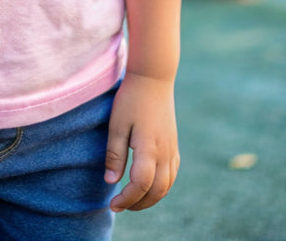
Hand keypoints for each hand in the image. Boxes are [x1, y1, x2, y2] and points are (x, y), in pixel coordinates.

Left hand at [104, 72, 179, 211]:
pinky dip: (162, 187)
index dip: (126, 199)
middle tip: (120, 206)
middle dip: (138, 204)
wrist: (153, 78)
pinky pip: (172, 174)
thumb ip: (114, 154)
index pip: (140, 185)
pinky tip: (149, 185)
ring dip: (151, 198)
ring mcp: (172, 149)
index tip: (112, 203)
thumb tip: (111, 182)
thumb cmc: (131, 99)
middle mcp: (164, 152)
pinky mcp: (174, 145)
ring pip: (167, 186)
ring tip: (132, 199)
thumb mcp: (117, 124)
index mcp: (149, 148)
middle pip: (157, 191)